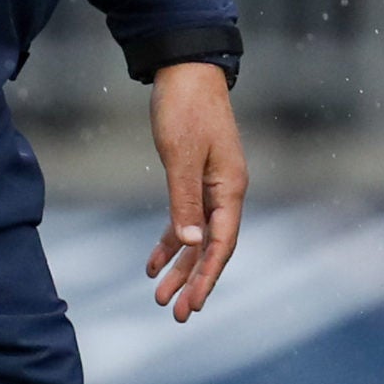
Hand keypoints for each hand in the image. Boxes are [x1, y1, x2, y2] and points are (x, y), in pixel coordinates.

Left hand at [144, 61, 246, 322]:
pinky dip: (170, 241)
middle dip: (194, 282)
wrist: (186, 68)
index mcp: (230, 188)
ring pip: (197, 237)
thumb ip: (184, 200)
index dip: (206, 277)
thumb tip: (190, 243)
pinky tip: (153, 262)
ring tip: (159, 296)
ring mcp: (212, 185)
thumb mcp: (180, 155)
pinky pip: (186, 218)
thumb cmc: (185, 108)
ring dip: (180, 266)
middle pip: (211, 247)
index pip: (221, 244)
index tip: (192, 305)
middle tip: (176, 314)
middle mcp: (226, 191)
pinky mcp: (195, 177)